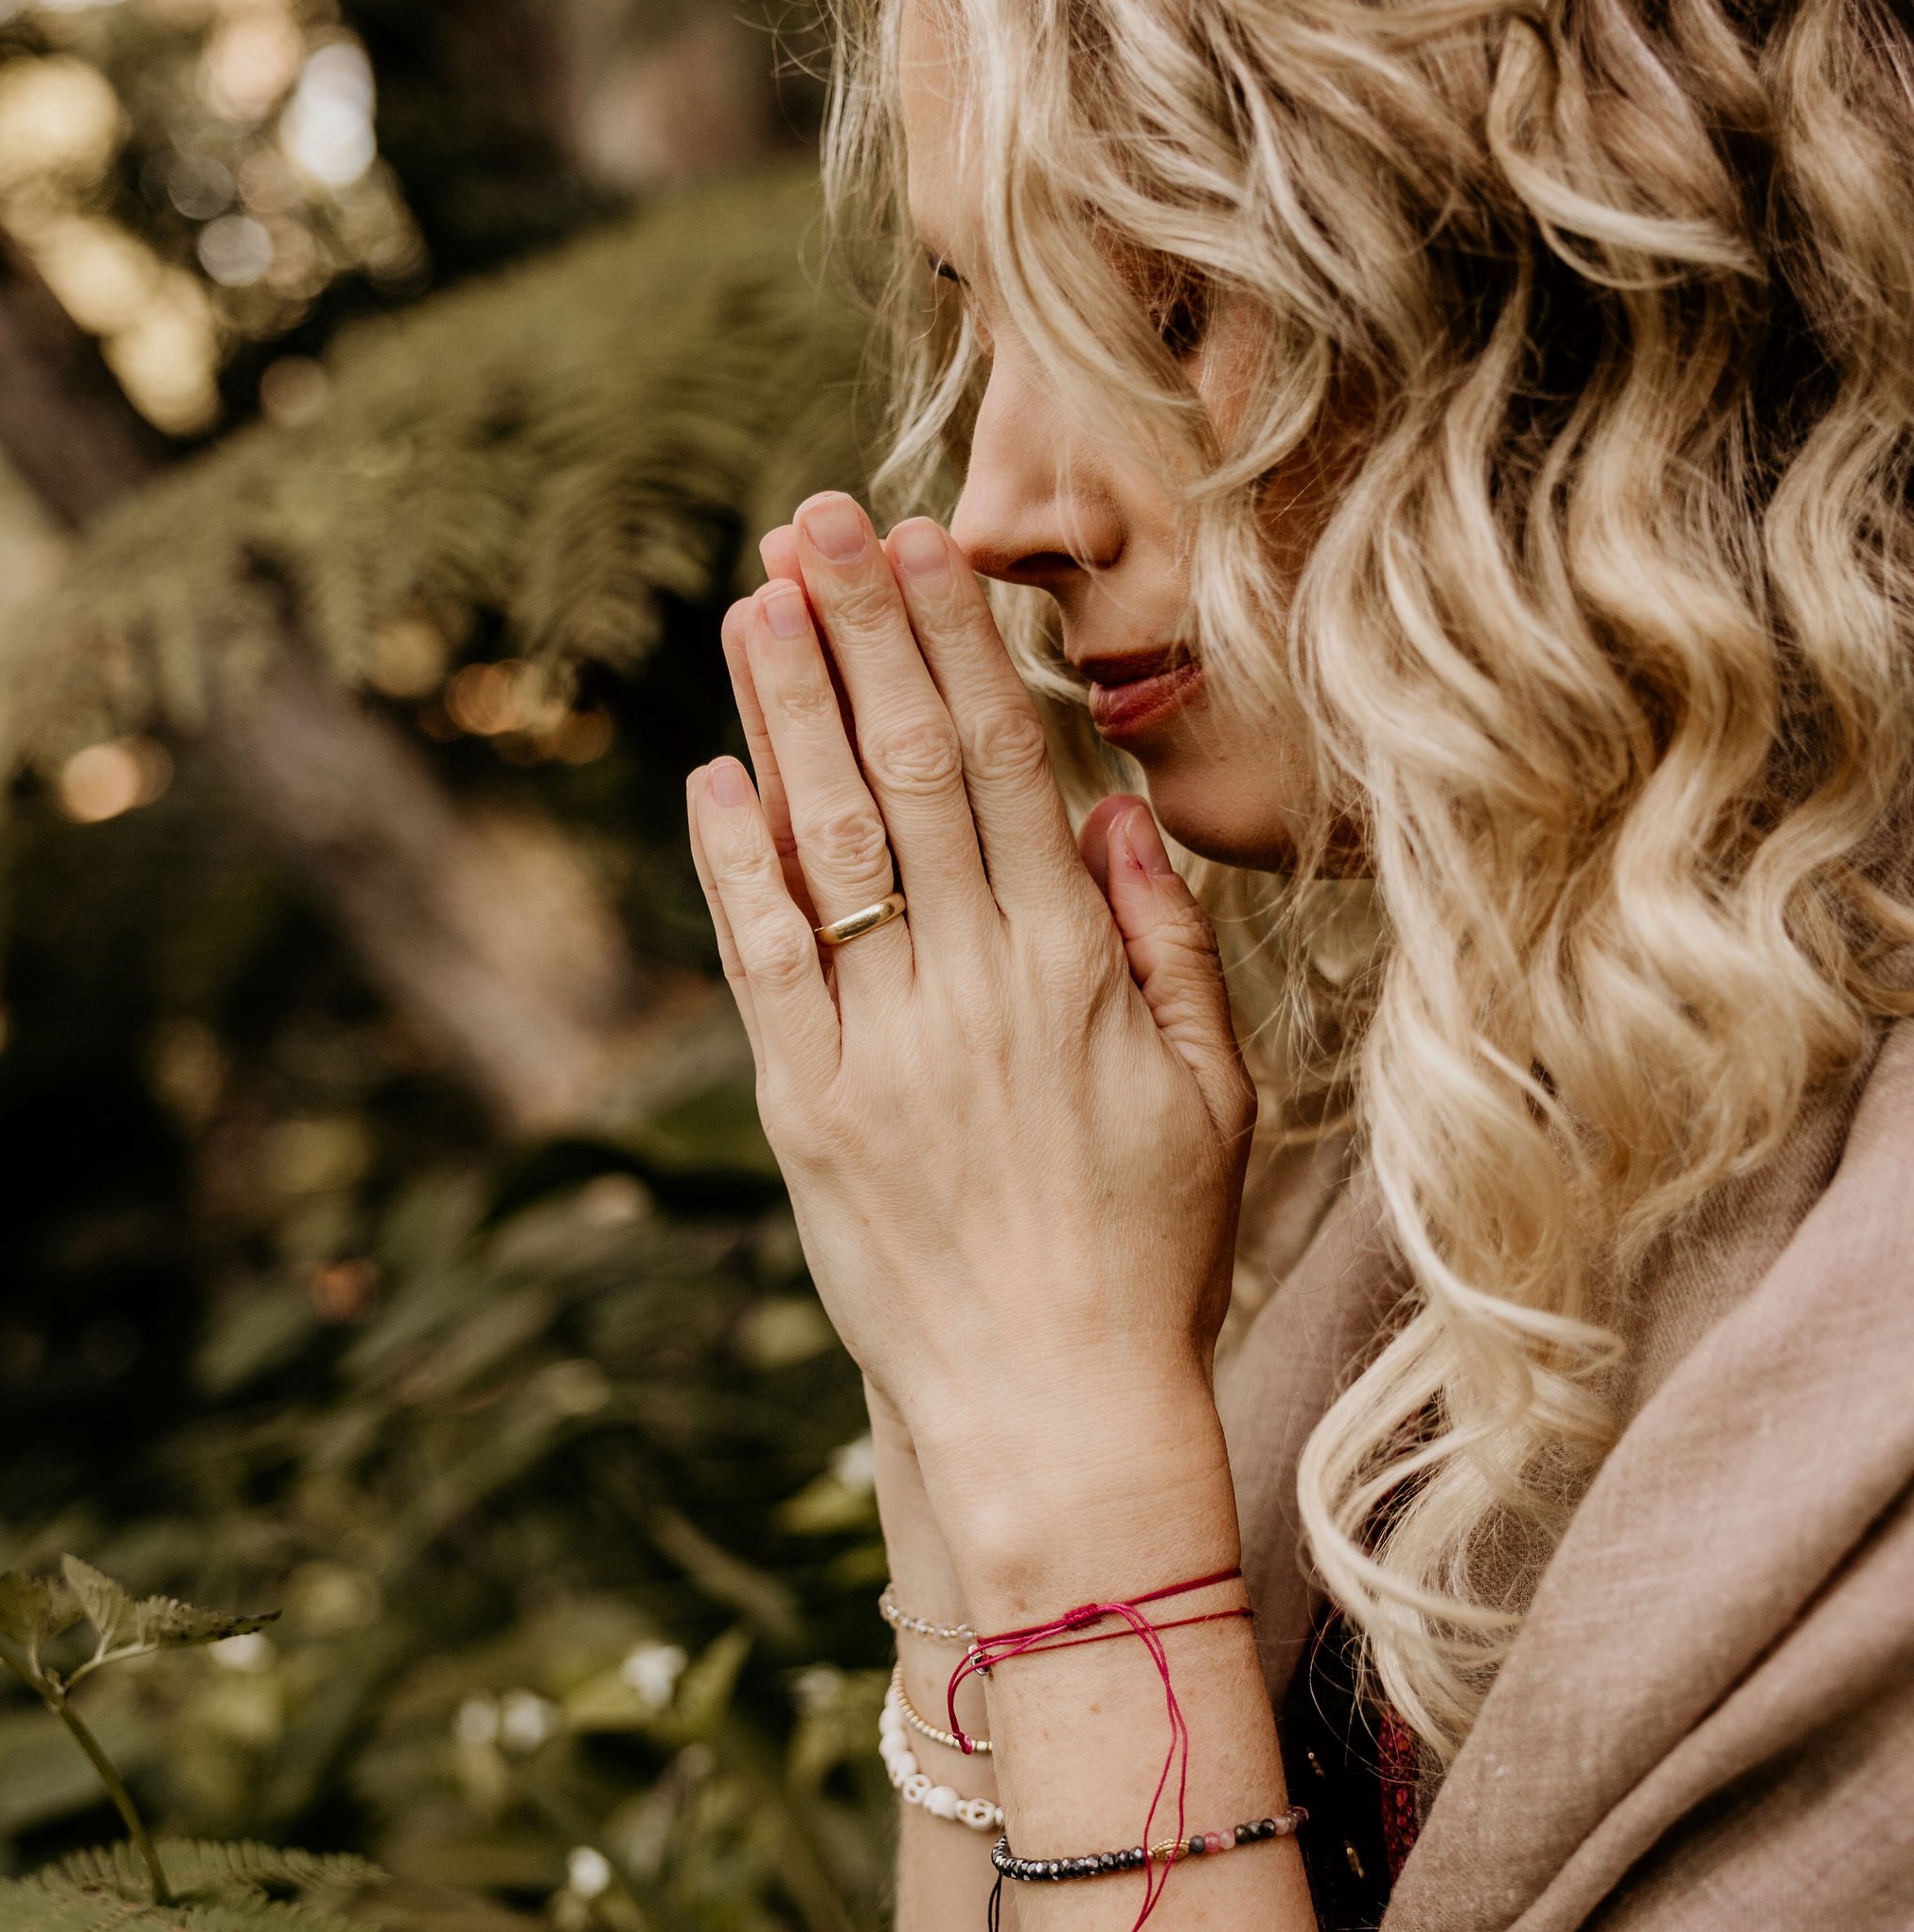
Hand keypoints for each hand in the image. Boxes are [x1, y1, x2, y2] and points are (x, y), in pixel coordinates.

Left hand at [686, 496, 1253, 1577]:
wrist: (1055, 1414)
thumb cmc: (1150, 1258)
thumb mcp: (1215, 1097)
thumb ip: (1167, 944)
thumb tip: (1107, 809)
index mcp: (1079, 972)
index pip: (1006, 766)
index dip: (957, 646)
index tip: (924, 548)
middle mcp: (976, 989)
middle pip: (909, 772)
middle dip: (860, 632)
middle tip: (817, 517)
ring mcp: (881, 1048)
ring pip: (830, 843)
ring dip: (788, 712)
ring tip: (757, 601)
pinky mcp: (803, 1114)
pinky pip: (763, 961)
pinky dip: (736, 862)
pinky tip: (715, 774)